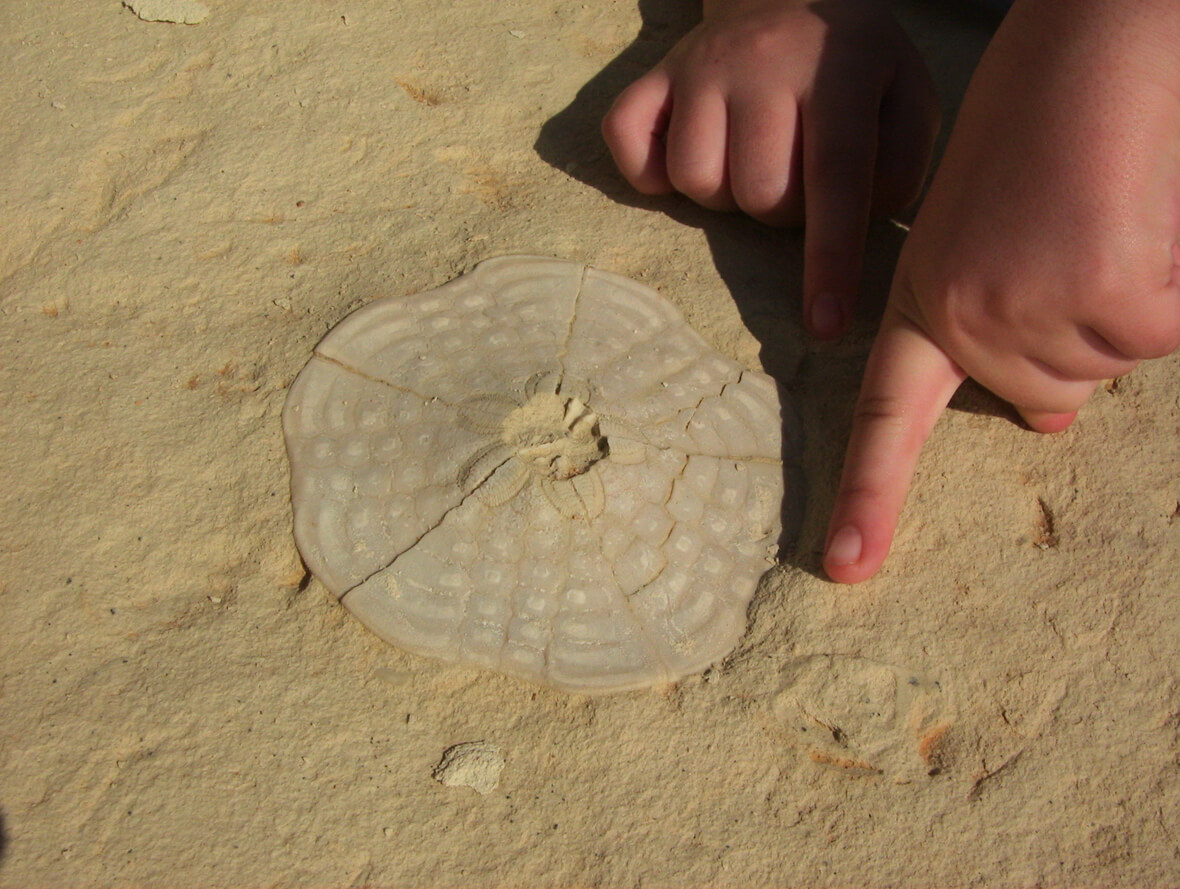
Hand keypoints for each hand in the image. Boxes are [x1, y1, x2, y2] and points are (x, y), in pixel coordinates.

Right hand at [601, 0, 937, 337]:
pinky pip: (630, 149)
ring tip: (748, 159)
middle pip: (758, 193)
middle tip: (795, 177)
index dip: (829, 259)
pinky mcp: (651, 77)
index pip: (834, 175)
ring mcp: (697, 68)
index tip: (826, 326)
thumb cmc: (854, 67)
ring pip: (696, 181)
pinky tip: (691, 150)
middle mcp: (761, 62)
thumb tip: (853, 228)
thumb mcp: (908, 98)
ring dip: (724, 193)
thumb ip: (901, 167)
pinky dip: (651, 173)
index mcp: (839, 69)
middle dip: (782, 211)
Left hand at [823, 0, 1179, 582]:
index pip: (885, 416)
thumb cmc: (1042, 125)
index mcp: (926, 300)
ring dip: (1126, 302)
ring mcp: (1037, 317)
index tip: (842, 566)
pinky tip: (1144, 219)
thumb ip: (999, 323)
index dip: (866, 493)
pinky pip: (1164, 329)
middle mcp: (969, 321)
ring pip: (1111, 365)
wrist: (1093, 47)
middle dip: (1075, 339)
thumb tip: (1050, 420)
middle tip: (1078, 241)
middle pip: (1046, 397)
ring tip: (1107, 216)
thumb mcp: (990, 232)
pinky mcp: (1114, 302)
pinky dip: (1170, 285)